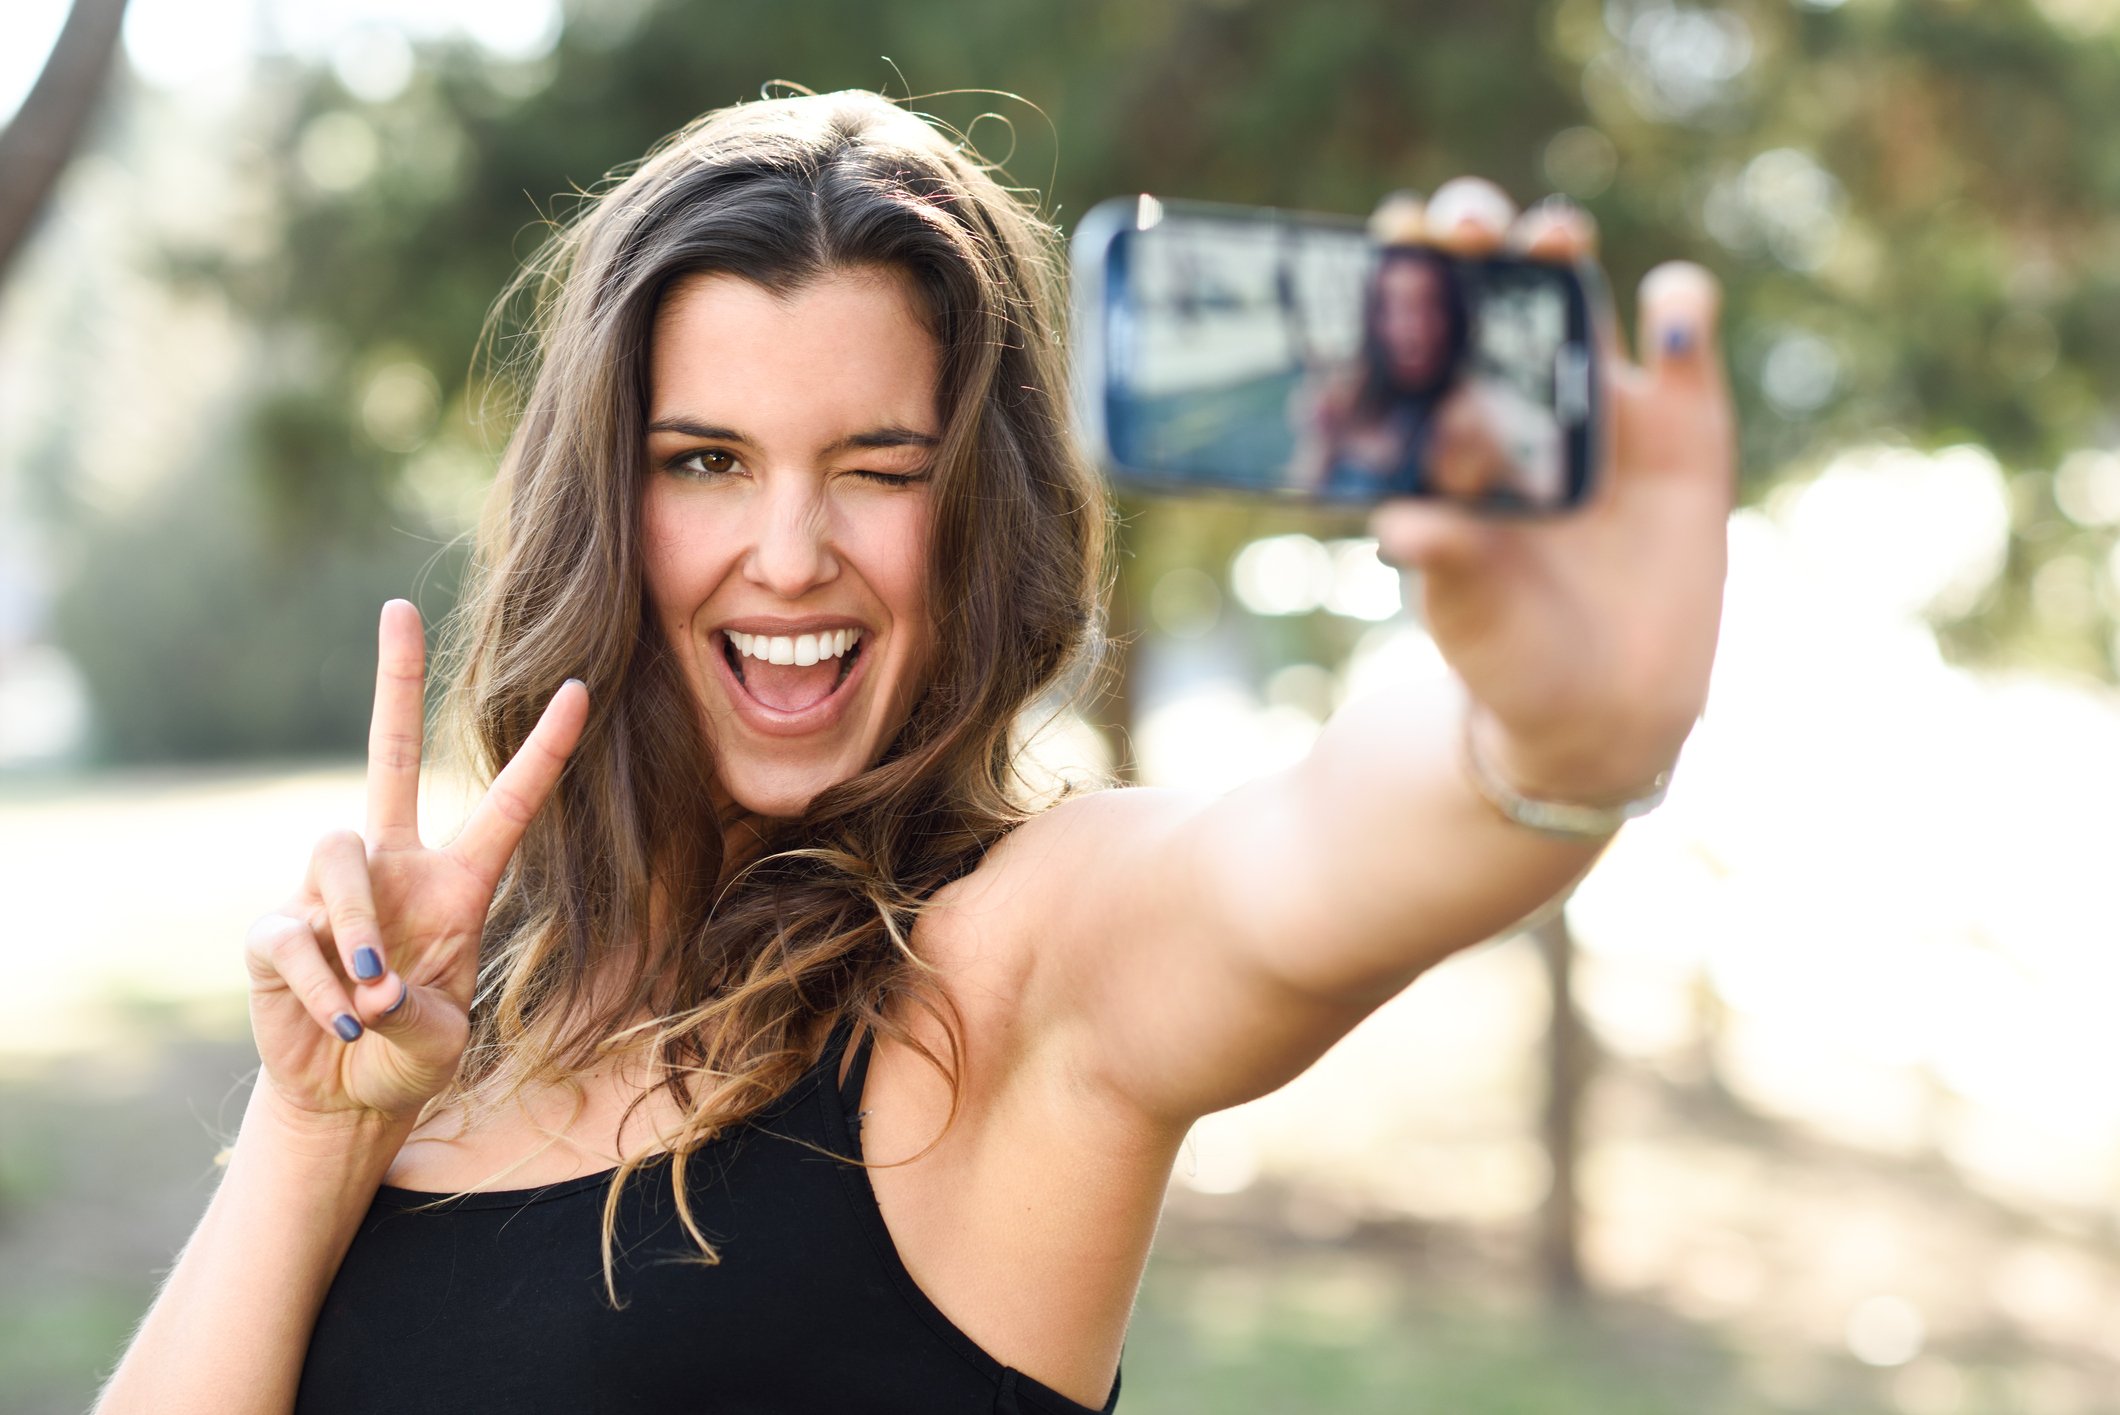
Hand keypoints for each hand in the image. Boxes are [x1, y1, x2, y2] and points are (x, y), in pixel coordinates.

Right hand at [243, 600, 588, 1134]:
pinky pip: (295, 933)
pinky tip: (339, 1019)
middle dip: (395, 682)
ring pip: (340, 855)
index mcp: (459, 884)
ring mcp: (332, 892)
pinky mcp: (278, 928)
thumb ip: (417, 1016)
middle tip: (398, 607)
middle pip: (392, 754)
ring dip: (359, 927)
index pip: (508, 805)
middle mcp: (396, 868)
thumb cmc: (409, 1058)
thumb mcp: (437, 1046)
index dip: (545, 752)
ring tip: (373, 997)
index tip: (583, 690)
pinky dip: (320, 984)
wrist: (345, 1097)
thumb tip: (372, 986)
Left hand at [1368, 179, 1735, 800]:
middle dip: (1475, 236)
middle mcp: (1512, 395)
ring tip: (1550, 240)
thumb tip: (1402, 525)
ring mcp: (1597, 402)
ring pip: (1577, 289)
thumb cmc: (1507, 654)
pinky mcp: (1683, 424)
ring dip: (1561, 245)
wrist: (1605, 709)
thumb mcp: (1470, 616)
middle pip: (1489, 282)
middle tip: (1465, 226)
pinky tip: (1673, 319)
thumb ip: (1447, 562)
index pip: (1409, 332)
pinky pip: (1685, 339)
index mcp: (1440, 430)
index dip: (1398, 278)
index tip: (1389, 242)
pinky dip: (1684, 308)